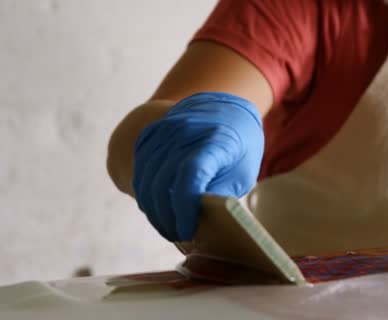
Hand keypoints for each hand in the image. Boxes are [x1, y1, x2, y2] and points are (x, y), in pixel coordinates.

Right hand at [132, 92, 263, 240]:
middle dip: (167, 217)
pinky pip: (141, 171)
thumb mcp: (242, 172)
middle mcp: (185, 131)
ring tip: (168, 227)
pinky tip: (159, 210)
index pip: (191, 175)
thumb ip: (221, 195)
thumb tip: (200, 224)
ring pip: (146, 180)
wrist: (223, 108)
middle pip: (163, 182)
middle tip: (178, 236)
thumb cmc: (239, 146)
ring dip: (154, 210)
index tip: (188, 230)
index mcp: (215, 139)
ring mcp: (163, 131)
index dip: (184, 207)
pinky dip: (147, 195)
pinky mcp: (150, 135)